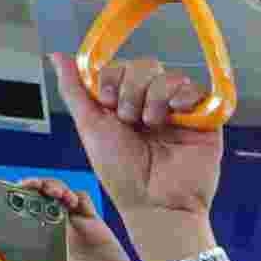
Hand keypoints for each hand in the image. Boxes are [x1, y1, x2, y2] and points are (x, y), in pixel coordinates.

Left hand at [11, 174, 135, 260]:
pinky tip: (73, 203)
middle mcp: (55, 231)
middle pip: (39, 196)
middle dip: (34, 185)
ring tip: (54, 193)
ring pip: (60, 193)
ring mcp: (75, 226)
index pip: (23, 214)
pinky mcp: (95, 225)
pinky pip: (83, 200)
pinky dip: (77, 196)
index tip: (9, 194)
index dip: (16, 200)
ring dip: (54, 186)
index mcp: (39, 243)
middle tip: (32, 186)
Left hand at [54, 53, 222, 222]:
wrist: (155, 203)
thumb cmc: (122, 174)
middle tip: (130, 120)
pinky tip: (176, 114)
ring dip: (155, 96)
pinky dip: (184, 96)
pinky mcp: (204, 120)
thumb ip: (74, 90)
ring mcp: (178, 112)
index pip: (121, 68)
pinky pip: (197, 89)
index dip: (113, 78)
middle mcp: (152, 104)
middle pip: (145, 65)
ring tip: (153, 125)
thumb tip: (57, 57)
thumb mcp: (90, 127)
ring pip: (169, 76)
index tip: (108, 103)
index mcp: (126, 104)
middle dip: (132, 88)